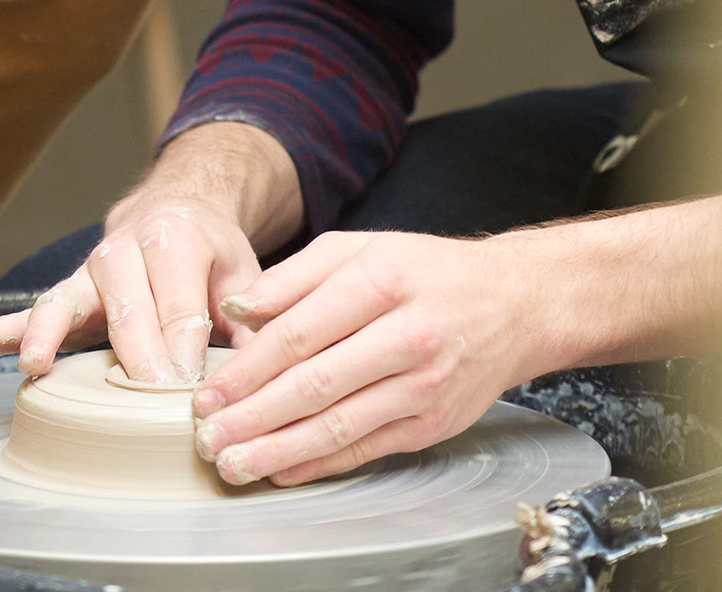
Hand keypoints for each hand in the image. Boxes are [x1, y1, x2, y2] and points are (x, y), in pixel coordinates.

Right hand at [0, 195, 261, 387]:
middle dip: (135, 354)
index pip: (180, 303)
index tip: (186, 388)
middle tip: (143, 393)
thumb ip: (253, 320)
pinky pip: (26, 310)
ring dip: (46, 335)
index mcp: (176, 241)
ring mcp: (88, 272)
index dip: (184, 347)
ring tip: (32, 366)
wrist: (176, 210)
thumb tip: (261, 367)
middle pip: (126, 309)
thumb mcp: (245, 276)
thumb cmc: (212, 256)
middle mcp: (124, 251)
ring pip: (64, 303)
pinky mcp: (66, 292)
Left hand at [185, 230, 541, 486]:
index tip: (208, 392)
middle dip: (253, 417)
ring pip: (339, 425)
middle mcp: (406, 335)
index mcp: (380, 282)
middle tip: (208, 438)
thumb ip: (295, 276)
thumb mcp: (360, 249)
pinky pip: (368, 448)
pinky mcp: (434, 422)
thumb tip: (237, 310)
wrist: (513, 304)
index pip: (299, 334)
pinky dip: (322, 463)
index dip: (246, 370)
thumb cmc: (426, 273)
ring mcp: (424, 384)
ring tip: (236, 462)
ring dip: (280, 450)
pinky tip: (284, 470)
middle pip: (315, 385)